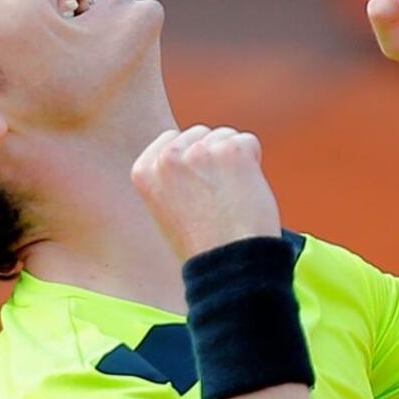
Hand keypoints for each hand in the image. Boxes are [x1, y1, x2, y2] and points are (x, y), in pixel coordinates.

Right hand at [131, 125, 281, 260]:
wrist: (229, 263)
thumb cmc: (202, 244)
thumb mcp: (166, 209)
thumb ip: (170, 177)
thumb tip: (190, 152)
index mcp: (144, 170)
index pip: (171, 140)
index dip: (191, 163)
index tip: (197, 190)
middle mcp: (168, 157)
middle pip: (199, 135)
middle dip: (213, 157)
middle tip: (217, 197)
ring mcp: (200, 151)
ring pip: (225, 136)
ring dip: (233, 160)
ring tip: (231, 198)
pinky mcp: (232, 150)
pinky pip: (248, 142)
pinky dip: (253, 163)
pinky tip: (245, 191)